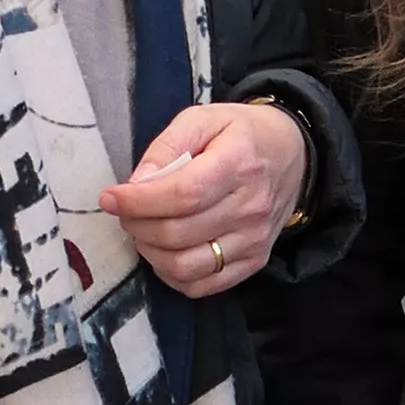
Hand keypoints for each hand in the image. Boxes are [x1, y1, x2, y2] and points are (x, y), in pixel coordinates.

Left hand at [104, 100, 310, 296]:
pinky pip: (202, 285)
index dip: (138, 202)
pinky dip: (172, 275)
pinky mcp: (254, 261)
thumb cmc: (241, 135)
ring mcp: (254, 240)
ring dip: (150, 252)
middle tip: (125, 211)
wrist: (293, 155)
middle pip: (177, 233)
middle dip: (136, 225)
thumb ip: (167, 145)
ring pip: (186, 266)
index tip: (111, 197)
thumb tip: (137, 182)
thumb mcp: (203, 119)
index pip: (182, 195)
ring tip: (143, 231)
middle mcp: (251, 207)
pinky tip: (164, 252)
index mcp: (239, 163)